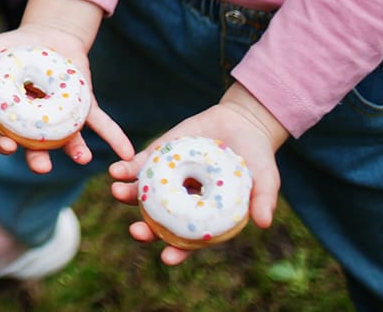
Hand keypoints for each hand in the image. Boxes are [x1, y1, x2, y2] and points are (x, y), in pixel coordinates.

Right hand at [0, 0, 131, 172]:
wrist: (51, 36)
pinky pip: (100, 124)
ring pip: (67, 139)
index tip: (5, 147)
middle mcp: (37, 122)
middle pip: (35, 145)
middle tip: (41, 167)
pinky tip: (126, 150)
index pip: (4, 132)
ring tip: (83, 159)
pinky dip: (114, 137)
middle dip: (37, 159)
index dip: (3, 142)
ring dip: (74, 150)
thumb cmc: (18, 46)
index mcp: (11, 113)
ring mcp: (62, 117)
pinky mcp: (85, 107)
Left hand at [108, 87, 286, 263]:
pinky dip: (127, 168)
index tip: (167, 258)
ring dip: (129, 196)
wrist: (242, 123)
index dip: (179, 251)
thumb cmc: (256, 159)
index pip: (190, 240)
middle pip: (161, 221)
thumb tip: (264, 224)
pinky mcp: (159, 155)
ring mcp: (169, 178)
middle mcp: (184, 201)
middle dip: (147, 229)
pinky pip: (139, 165)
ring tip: (118, 193)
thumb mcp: (266, 179)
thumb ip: (263, 200)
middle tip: (137, 231)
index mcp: (206, 216)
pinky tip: (116, 170)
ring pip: (144, 194)